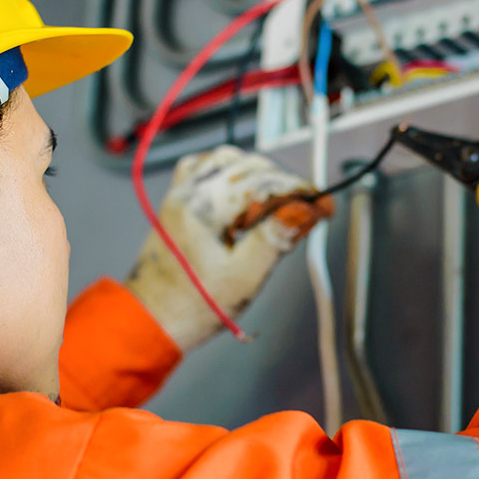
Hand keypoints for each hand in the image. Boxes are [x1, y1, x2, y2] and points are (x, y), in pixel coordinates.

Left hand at [127, 146, 331, 351]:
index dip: (301, 192)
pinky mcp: (180, 199)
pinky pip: (210, 168)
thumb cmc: (194, 306)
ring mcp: (181, 191)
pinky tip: (245, 198)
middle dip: (284, 186)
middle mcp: (189, 191)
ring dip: (261, 178)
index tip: (323, 207)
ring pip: (231, 161)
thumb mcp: (244, 279)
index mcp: (202, 208)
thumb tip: (302, 210)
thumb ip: (274, 240)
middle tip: (306, 214)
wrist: (155, 318)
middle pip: (250, 166)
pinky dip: (234, 175)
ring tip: (273, 212)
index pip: (264, 181)